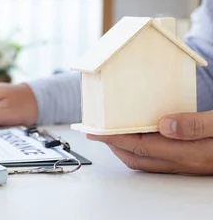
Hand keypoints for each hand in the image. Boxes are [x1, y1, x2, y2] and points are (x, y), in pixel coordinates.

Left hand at [88, 111, 212, 174]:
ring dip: (125, 148)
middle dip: (112, 145)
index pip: (139, 147)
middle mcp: (184, 162)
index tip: (96, 131)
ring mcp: (187, 164)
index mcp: (187, 153)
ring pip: (146, 161)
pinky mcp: (191, 161)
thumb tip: (164, 124)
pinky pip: (158, 159)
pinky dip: (142, 148)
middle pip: (137, 157)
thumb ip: (194, 124)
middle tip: (96, 132)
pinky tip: (142, 135)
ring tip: (112, 132)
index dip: (114, 138)